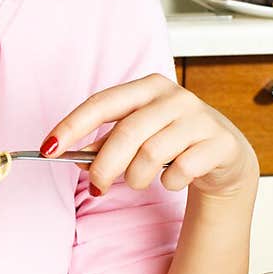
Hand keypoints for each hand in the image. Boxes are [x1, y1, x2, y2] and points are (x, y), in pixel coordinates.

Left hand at [40, 73, 257, 197]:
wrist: (223, 153)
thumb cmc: (172, 141)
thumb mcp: (138, 136)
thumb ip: (107, 142)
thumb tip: (72, 155)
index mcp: (148, 87)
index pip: (102, 103)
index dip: (73, 126)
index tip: (49, 148)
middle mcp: (174, 97)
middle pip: (127, 132)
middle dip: (104, 165)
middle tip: (97, 186)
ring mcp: (199, 118)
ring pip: (151, 153)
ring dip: (136, 177)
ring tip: (138, 181)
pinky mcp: (219, 142)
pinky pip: (180, 169)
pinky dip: (168, 182)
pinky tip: (172, 179)